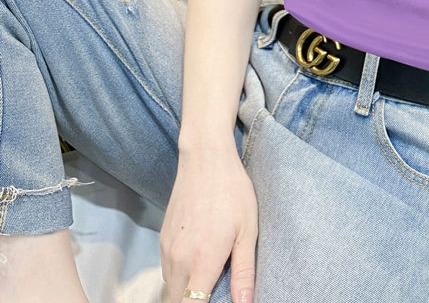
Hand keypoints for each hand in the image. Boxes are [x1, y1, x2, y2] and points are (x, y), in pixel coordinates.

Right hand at [160, 142, 258, 302]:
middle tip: (218, 289)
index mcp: (202, 261)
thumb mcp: (248, 230)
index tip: (217, 300)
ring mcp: (166, 249)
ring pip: (171, 288)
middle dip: (195, 301)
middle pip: (178, 301)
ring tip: (210, 276)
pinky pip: (167, 271)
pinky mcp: (162, 239)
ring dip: (186, 292)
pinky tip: (199, 261)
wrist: (205, 158)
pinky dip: (180, 276)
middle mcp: (178, 259)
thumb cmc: (233, 191)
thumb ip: (244, 271)